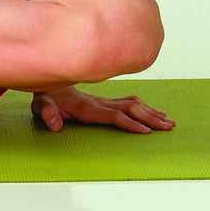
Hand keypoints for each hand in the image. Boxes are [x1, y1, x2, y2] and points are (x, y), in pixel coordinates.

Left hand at [31, 84, 174, 133]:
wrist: (47, 79)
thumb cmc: (45, 96)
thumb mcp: (41, 106)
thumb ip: (48, 114)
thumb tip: (55, 125)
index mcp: (88, 107)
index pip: (113, 115)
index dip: (129, 123)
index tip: (146, 131)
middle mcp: (100, 102)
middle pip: (130, 109)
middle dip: (150, 118)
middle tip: (167, 126)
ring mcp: (103, 101)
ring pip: (133, 105)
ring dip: (151, 112)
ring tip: (168, 121)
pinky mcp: (104, 102)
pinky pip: (128, 103)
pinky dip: (144, 107)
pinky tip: (154, 112)